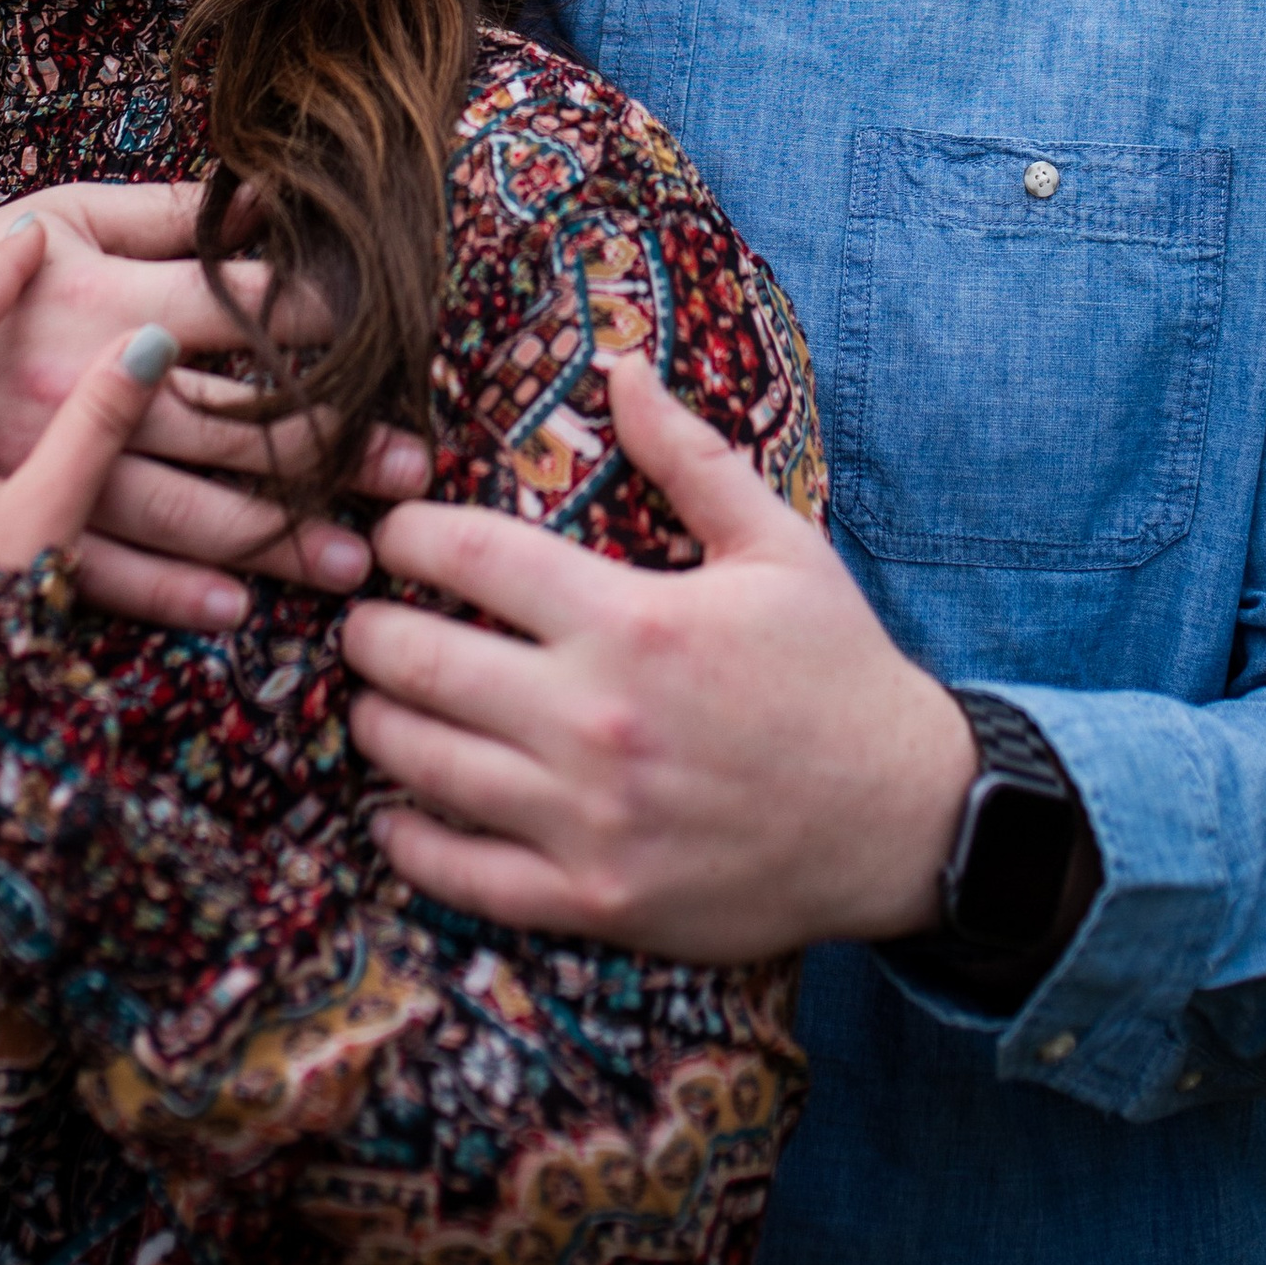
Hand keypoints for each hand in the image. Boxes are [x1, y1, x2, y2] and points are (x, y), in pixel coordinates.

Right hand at [0, 181, 431, 630]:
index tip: (389, 335)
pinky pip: (104, 569)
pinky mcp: (16, 517)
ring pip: (184, 510)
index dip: (326, 319)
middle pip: (233, 422)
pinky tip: (238, 608)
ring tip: (352, 560)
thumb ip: (169, 211)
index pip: (244, 309)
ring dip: (275, 537)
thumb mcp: (64, 218)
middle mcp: (86, 385)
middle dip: (332, 447)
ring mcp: (50, 463)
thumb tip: (272, 193)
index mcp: (104, 299)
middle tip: (412, 469)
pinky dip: (173, 595)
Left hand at [343, 355, 976, 963]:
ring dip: (376, 725)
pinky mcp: (593, 896)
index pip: (469, 555)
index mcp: (633, 621)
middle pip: (419, 661)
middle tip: (361, 619)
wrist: (904, 819)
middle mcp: (597, 719)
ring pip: (423, 765)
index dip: (406, 533)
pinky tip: (394, 812)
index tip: (394, 532)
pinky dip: (407, 841)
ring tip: (372, 700)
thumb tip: (620, 369)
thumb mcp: (777, 547)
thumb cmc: (837, 671)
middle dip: (369, 631)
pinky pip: (461, 873)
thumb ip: (689, 456)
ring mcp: (590, 817)